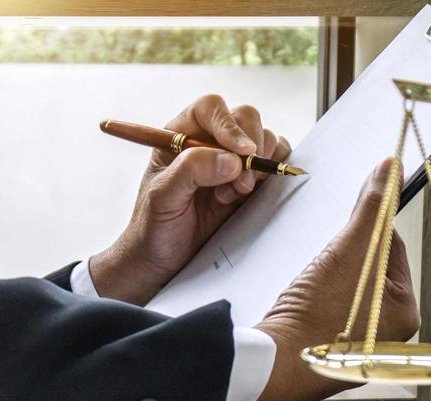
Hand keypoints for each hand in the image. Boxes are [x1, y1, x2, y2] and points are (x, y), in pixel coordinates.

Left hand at [88, 95, 291, 305]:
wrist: (163, 261)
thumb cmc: (154, 228)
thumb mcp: (162, 199)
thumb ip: (190, 172)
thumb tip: (231, 159)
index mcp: (179, 134)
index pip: (210, 109)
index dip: (228, 124)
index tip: (241, 152)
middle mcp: (209, 141)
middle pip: (245, 117)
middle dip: (250, 148)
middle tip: (240, 184)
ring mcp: (233, 160)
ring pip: (264, 138)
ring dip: (259, 166)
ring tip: (233, 195)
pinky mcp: (251, 180)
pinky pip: (276, 160)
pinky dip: (272, 174)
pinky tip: (247, 198)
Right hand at [242, 158, 419, 400]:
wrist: (273, 365)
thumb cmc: (317, 316)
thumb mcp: (351, 249)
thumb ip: (373, 208)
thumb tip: (392, 169)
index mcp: (404, 312)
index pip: (392, 251)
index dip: (368, 228)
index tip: (349, 220)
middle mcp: (385, 335)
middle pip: (368, 270)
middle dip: (345, 255)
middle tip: (325, 256)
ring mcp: (354, 347)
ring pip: (344, 290)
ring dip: (326, 276)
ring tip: (311, 279)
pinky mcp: (324, 352)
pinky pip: (325, 311)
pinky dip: (313, 298)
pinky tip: (301, 298)